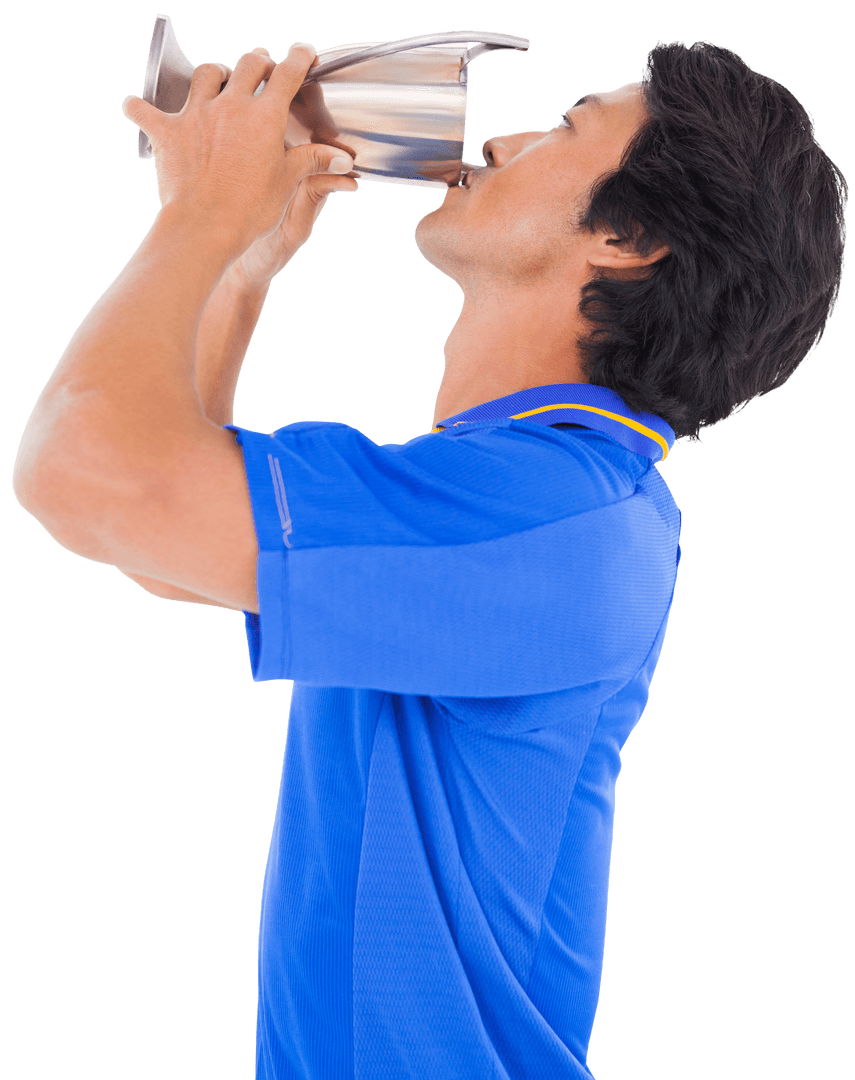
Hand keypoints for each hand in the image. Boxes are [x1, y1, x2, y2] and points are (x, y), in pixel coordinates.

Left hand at [121, 42, 356, 258]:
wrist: (206, 227)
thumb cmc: (251, 210)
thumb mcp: (288, 183)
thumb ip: (313, 161)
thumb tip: (343, 159)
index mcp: (265, 116)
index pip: (287, 73)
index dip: (298, 59)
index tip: (302, 53)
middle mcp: (231, 105)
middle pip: (248, 64)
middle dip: (259, 63)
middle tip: (263, 68)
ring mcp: (196, 114)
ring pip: (206, 74)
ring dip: (215, 74)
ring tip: (218, 82)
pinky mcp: (167, 132)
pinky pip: (145, 111)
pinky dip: (140, 109)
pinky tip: (136, 107)